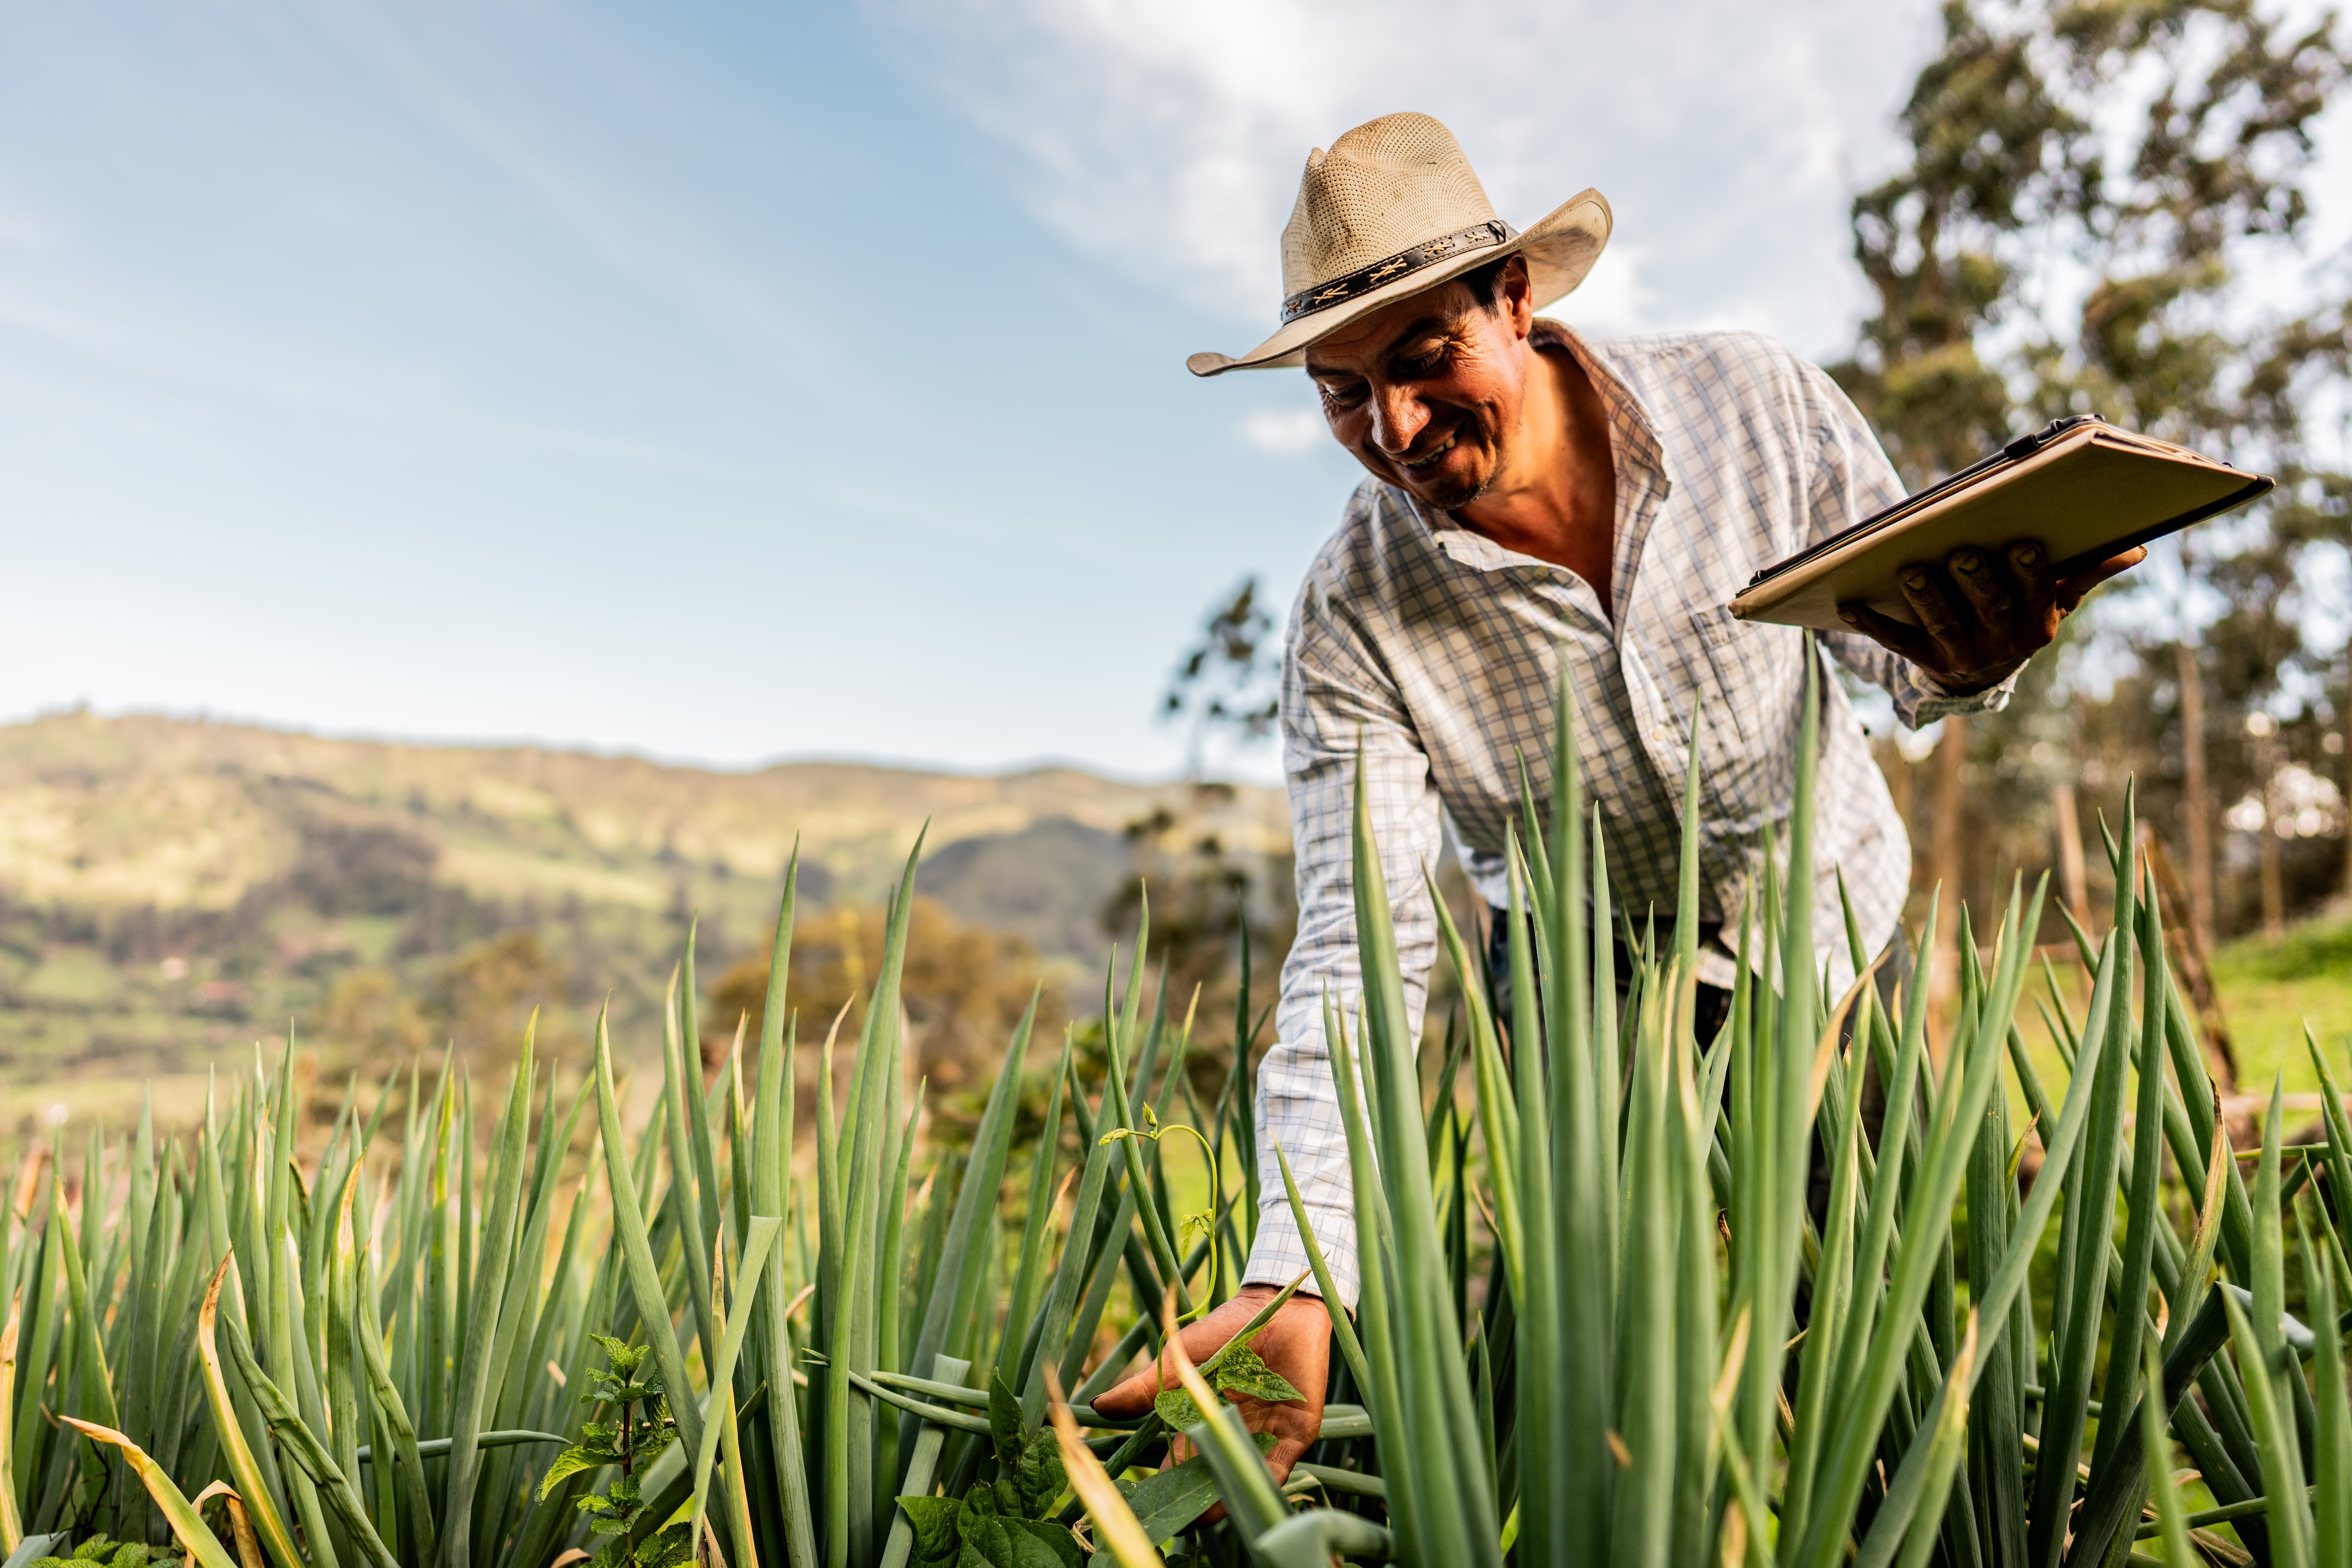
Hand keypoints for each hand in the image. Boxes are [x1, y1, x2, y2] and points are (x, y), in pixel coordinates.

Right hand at [1091, 1284, 1329, 1493]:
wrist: (1276, 1306)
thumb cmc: (1225, 1329)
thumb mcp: (1179, 1360)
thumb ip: (1145, 1388)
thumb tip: (1097, 1406)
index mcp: (1208, 1419)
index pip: (1187, 1458)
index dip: (1171, 1480)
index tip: (1150, 1501)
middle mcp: (1237, 1432)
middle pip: (1216, 1471)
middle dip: (1200, 1496)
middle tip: (1180, 1519)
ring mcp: (1268, 1434)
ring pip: (1246, 1473)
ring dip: (1229, 1494)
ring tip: (1209, 1516)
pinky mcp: (1298, 1429)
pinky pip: (1282, 1461)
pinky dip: (1267, 1477)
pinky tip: (1250, 1490)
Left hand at [1836, 539, 2144, 693]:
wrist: (1983, 674)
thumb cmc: (2022, 616)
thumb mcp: (2057, 599)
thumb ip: (2087, 573)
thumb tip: (2134, 549)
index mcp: (2039, 621)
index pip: (2039, 593)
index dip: (2032, 572)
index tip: (2025, 544)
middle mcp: (2002, 642)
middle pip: (1989, 608)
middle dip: (1976, 580)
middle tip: (1963, 553)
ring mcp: (1962, 653)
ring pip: (1941, 624)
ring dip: (1925, 597)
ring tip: (1909, 570)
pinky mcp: (1925, 660)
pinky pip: (1897, 641)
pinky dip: (1871, 622)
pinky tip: (1847, 604)